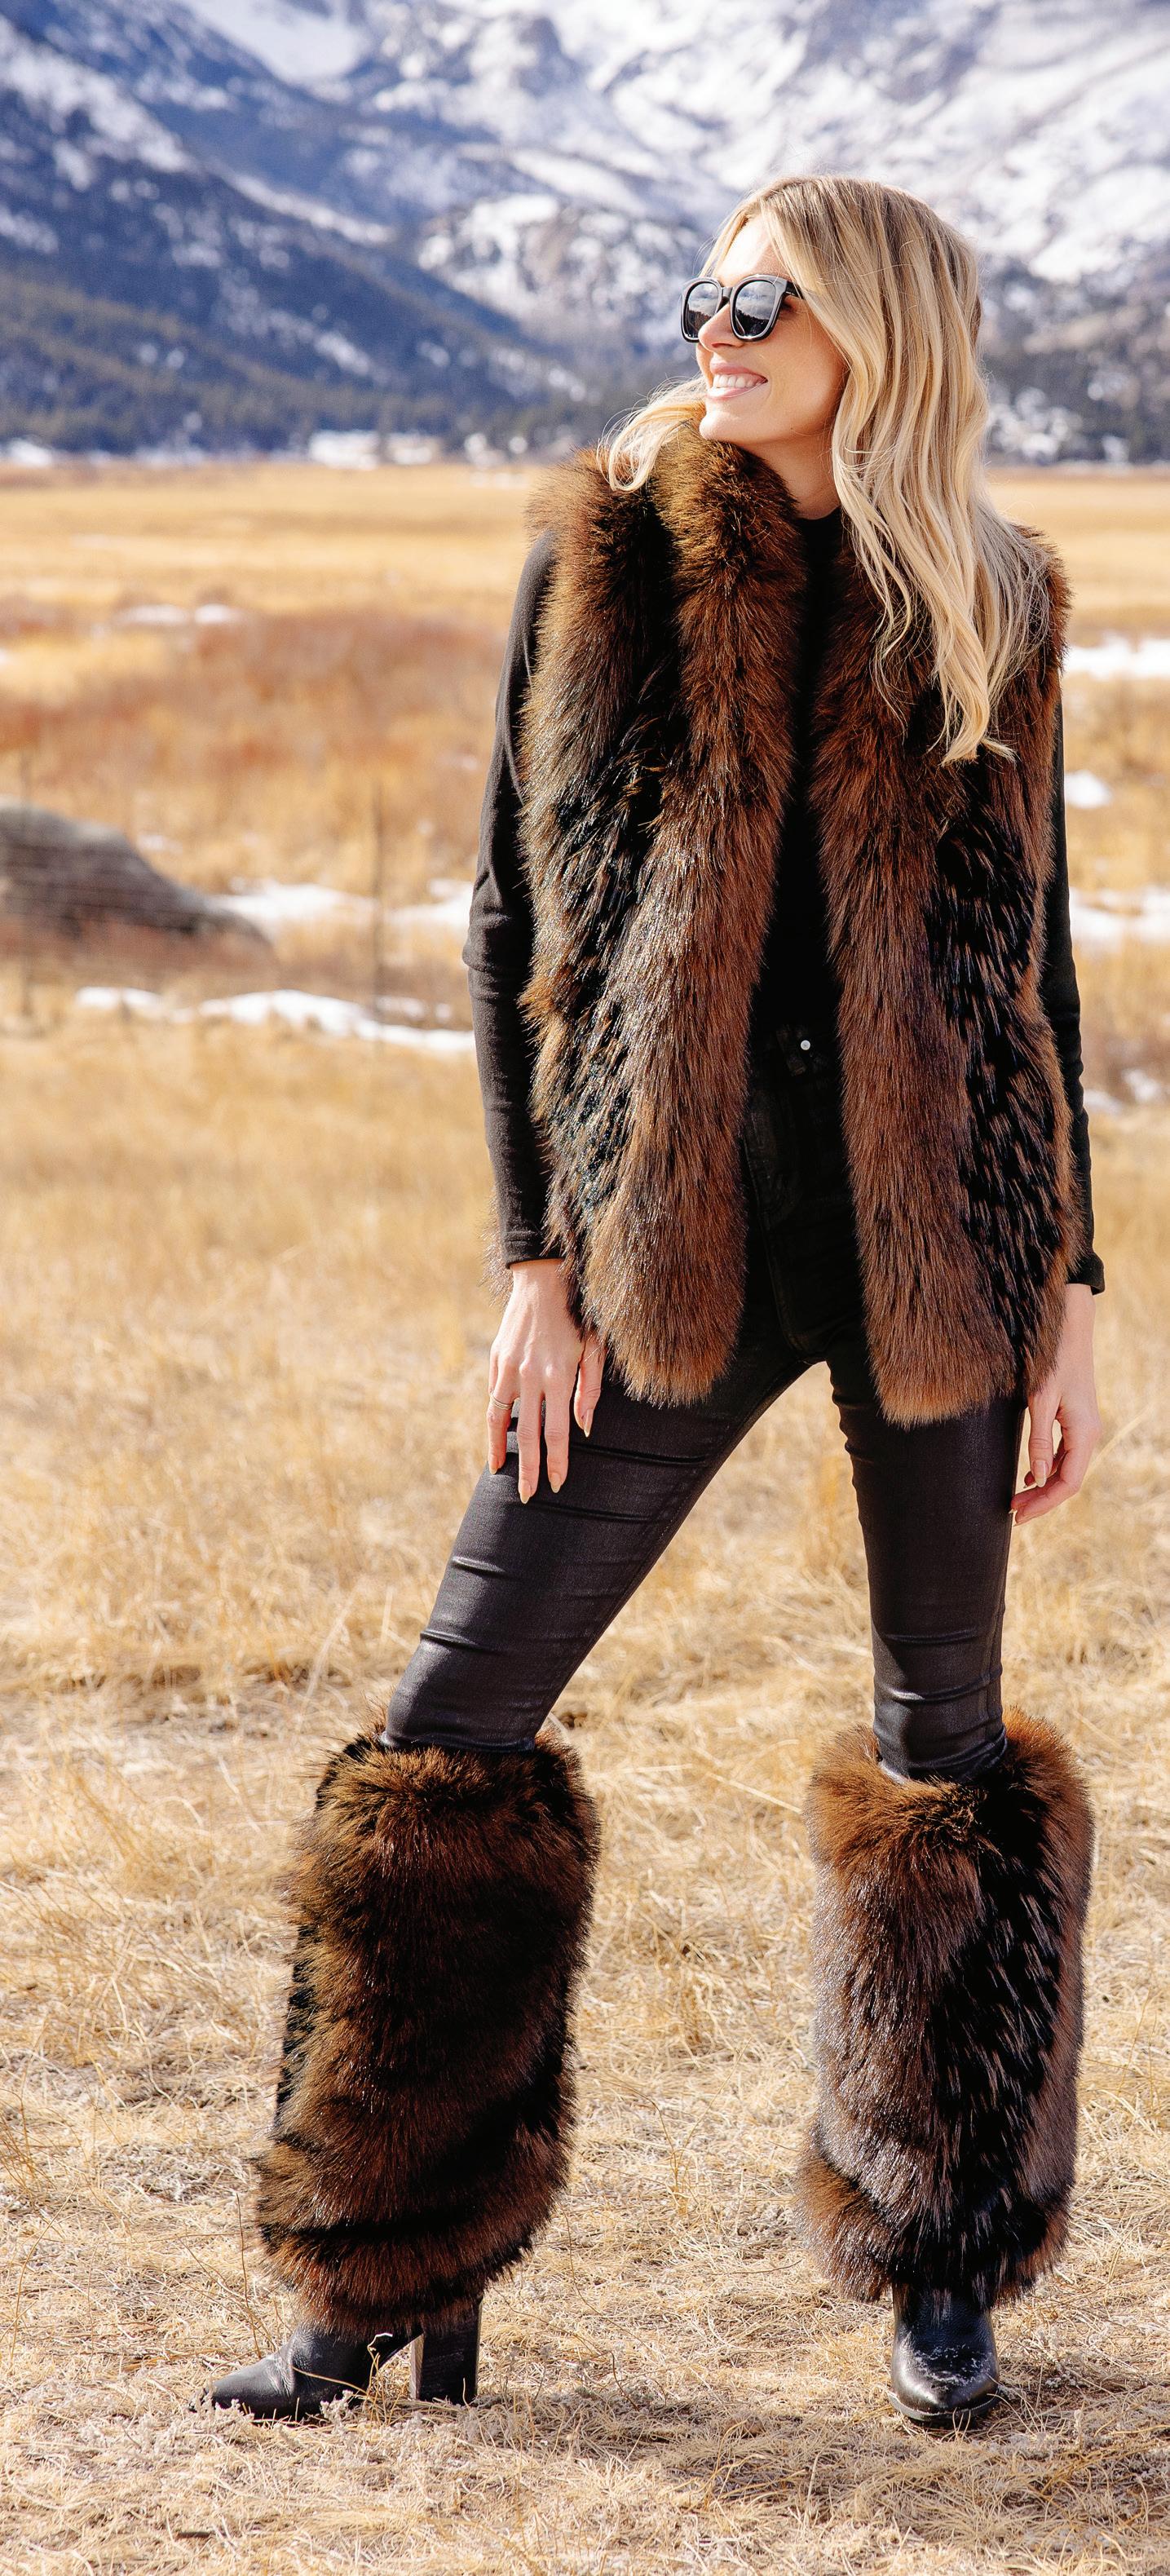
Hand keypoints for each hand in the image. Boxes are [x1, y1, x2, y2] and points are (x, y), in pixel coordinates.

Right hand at [486, 1259, 604, 1501]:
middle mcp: (531, 1376)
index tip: (556, 1483)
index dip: (556, 1462)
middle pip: (528, 1434)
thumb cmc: (578, 1315)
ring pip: (500, 1419)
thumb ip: (589, 1390)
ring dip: (500, 1450)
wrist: (543, 1279)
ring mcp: (509, 1369)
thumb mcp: (594, 1349)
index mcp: (558, 1376)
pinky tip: (496, 1439)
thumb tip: (583, 1428)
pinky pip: (494, 1398)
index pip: (556, 1433)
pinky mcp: (497, 1360)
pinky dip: (493, 1422)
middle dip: (528, 1469)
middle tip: (528, 1496)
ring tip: (500, 1474)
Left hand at [1011, 1285, 1100, 1524]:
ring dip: (1043, 1487)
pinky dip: (1047, 1469)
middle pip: (1067, 1481)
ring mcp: (1083, 1428)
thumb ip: (1039, 1440)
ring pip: (1066, 1469)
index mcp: (1084, 1434)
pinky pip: (1064, 1455)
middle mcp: (1088, 1434)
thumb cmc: (1052, 1359)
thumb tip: (1037, 1479)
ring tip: (1015, 1500)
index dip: (1043, 1504)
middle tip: (1011, 1513)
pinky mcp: (1074, 1420)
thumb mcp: (1041, 1400)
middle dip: (1041, 1501)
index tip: (1017, 1516)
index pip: (1068, 1484)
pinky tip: (1029, 1477)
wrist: (1067, 1328)